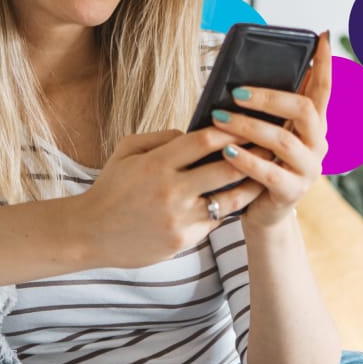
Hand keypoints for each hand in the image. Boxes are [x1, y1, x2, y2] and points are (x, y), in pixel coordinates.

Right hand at [80, 127, 264, 267]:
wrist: (90, 233)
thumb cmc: (112, 187)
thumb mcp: (127, 150)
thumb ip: (162, 137)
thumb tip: (194, 131)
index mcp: (156, 164)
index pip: (204, 141)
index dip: (231, 131)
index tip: (250, 123)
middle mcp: (171, 191)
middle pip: (226, 168)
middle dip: (252, 154)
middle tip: (272, 144)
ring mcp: (179, 218)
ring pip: (229, 199)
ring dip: (251, 184)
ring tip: (268, 172)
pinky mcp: (184, 240)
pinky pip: (216, 219)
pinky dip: (230, 207)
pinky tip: (243, 196)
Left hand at [210, 31, 331, 228]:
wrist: (262, 211)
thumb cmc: (261, 162)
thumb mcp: (269, 133)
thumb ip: (268, 110)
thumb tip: (243, 75)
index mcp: (315, 125)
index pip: (324, 88)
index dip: (325, 63)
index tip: (322, 37)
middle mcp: (318, 144)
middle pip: (305, 111)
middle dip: (269, 98)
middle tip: (237, 91)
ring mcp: (308, 170)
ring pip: (283, 141)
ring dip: (249, 127)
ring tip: (219, 118)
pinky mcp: (291, 193)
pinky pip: (269, 173)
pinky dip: (246, 160)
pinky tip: (226, 150)